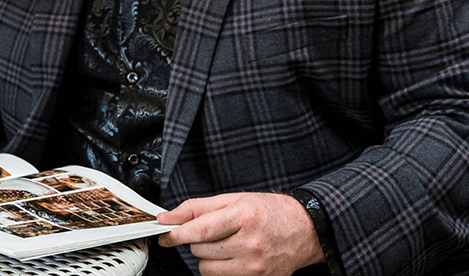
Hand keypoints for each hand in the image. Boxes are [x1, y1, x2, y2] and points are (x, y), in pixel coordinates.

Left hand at [157, 192, 323, 275]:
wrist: (304, 230)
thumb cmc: (269, 212)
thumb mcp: (234, 200)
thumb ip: (197, 208)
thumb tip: (168, 218)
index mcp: (244, 217)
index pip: (200, 231)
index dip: (176, 234)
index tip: (164, 234)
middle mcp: (250, 244)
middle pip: (200, 250)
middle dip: (198, 242)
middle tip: (214, 233)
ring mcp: (255, 267)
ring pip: (207, 269)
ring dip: (208, 258)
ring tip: (226, 245)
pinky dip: (220, 270)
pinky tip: (234, 258)